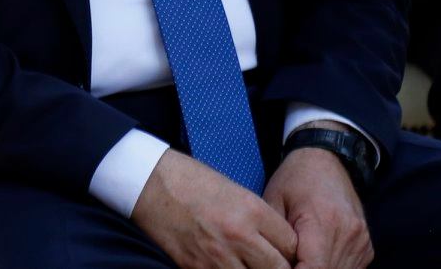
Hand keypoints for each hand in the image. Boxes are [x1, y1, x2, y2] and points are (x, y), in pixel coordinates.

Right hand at [131, 150, 297, 268]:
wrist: (148, 180)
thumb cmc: (191, 181)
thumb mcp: (235, 192)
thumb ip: (259, 221)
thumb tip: (276, 246)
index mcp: (252, 210)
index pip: (293, 246)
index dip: (292, 253)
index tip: (285, 254)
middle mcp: (239, 235)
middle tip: (270, 263)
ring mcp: (217, 255)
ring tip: (248, 264)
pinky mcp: (196, 267)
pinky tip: (227, 265)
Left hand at [264, 143, 372, 268]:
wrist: (327, 159)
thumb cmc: (294, 178)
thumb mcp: (273, 201)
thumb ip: (276, 238)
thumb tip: (274, 262)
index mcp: (322, 222)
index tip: (280, 267)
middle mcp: (348, 235)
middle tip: (286, 262)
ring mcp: (361, 241)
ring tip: (300, 257)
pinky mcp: (367, 246)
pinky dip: (333, 268)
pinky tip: (316, 256)